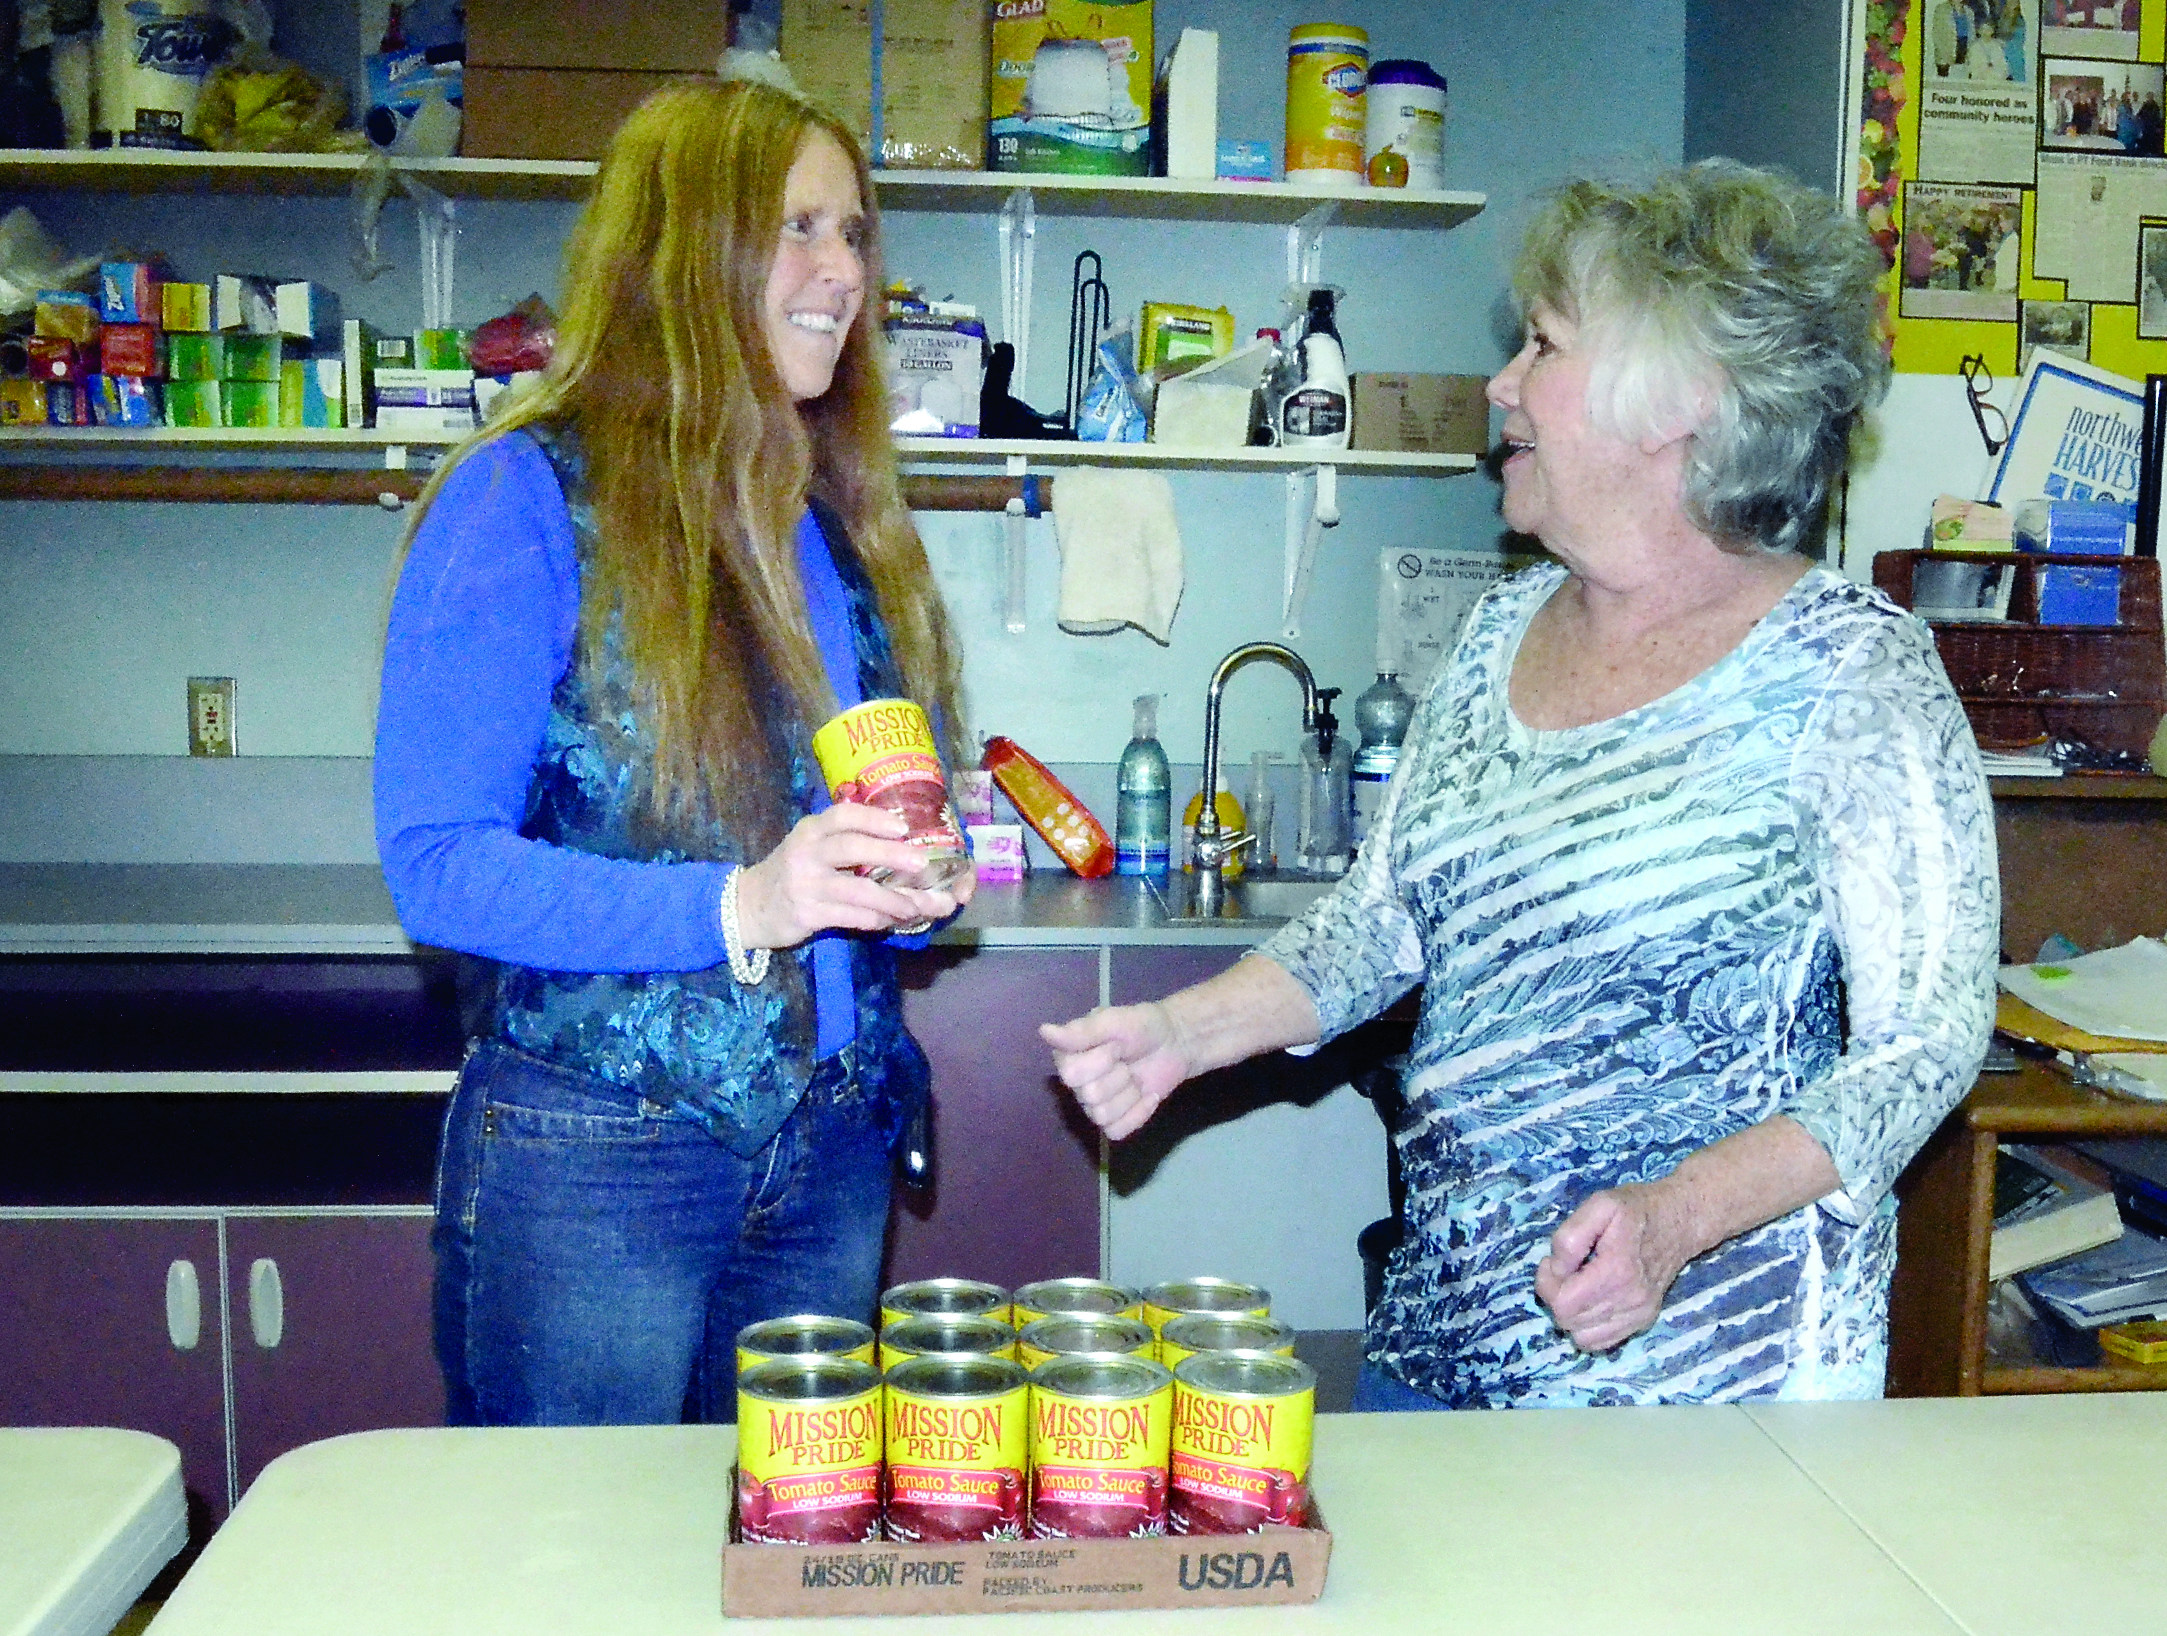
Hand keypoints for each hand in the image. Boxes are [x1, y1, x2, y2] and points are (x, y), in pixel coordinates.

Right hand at [734, 802, 966, 949]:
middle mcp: (807, 852)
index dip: (874, 819)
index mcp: (811, 830)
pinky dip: (874, 919)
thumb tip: (901, 842)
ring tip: (916, 906)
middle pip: (852, 848)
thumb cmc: (792, 872)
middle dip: (890, 855)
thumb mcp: (810, 846)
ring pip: (857, 890)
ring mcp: (806, 884)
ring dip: (891, 899)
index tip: (903, 827)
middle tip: (921, 864)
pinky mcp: (807, 914)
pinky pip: (849, 916)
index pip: (844, 815)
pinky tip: (891, 921)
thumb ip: (844, 840)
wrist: (749, 906)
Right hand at [1039, 1003, 1191, 1140]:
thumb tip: (1044, 1031)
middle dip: (1118, 1076)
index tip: (1116, 1045)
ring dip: (1129, 1094)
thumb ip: (1081, 1031)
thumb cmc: (1142, 1027)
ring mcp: (1095, 1105)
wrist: (1175, 1042)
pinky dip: (1138, 1113)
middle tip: (1127, 1059)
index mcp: (1068, 1057)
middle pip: (1089, 1096)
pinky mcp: (1115, 1121)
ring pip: (1102, 1116)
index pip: (1071, 1074)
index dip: (1100, 1060)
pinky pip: (1117, 1131)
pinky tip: (1147, 1096)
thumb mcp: (1114, 1021)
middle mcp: (1077, 1084)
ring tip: (1136, 1076)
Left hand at [1533, 1183, 1692, 1352]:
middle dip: (1555, 1296)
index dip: (1547, 1283)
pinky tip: (1590, 1301)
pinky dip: (1588, 1327)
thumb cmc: (1636, 1209)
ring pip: (1583, 1338)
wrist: (1679, 1221)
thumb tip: (1557, 1268)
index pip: (1564, 1304)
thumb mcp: (1599, 1205)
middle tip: (1563, 1270)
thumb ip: (1570, 1237)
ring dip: (1570, 1314)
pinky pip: (1603, 1342)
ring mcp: (1639, 1315)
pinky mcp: (1643, 1321)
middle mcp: (1630, 1301)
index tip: (1551, 1261)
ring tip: (1576, 1286)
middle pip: (1569, 1322)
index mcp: (1617, 1272)